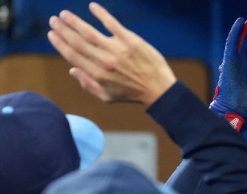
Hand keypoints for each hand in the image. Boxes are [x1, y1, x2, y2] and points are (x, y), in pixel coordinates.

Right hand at [47, 2, 175, 105]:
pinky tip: (92, 6)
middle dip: (63, 30)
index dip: (60, 43)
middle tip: (54, 20)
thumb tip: (71, 70)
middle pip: (78, 41)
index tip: (52, 34)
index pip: (72, 55)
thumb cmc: (132, 94)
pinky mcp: (131, 41)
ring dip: (75, 21)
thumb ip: (87, 84)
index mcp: (97, 74)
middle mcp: (105, 61)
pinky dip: (101, 14)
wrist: (159, 90)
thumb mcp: (107, 97)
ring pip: (90, 32)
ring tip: (65, 14)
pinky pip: (113, 24)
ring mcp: (118, 50)